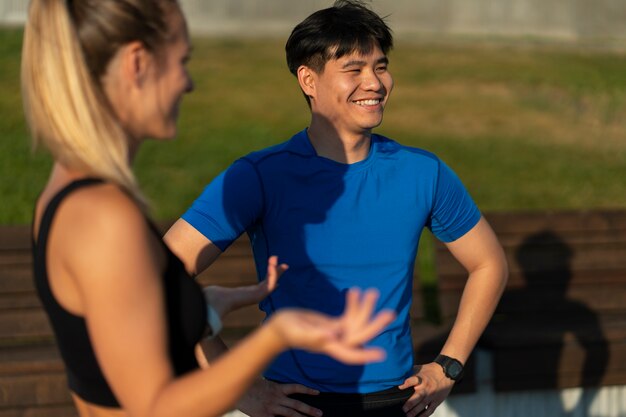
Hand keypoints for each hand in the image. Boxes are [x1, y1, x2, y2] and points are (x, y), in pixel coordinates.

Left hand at [203, 255, 287, 317]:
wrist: (220, 301)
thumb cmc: (221, 296)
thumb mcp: (225, 291)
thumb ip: (222, 291)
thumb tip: (211, 289)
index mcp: (250, 294)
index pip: (264, 286)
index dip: (271, 278)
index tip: (276, 271)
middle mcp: (257, 295)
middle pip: (271, 283)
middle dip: (278, 274)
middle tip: (285, 265)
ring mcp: (259, 296)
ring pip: (272, 282)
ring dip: (276, 271)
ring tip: (275, 259)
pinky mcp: (260, 295)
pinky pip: (270, 284)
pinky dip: (272, 274)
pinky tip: (271, 265)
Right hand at [237, 378, 321, 416]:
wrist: (237, 390)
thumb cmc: (248, 384)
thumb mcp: (262, 380)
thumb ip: (271, 385)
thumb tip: (276, 385)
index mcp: (277, 388)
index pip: (296, 388)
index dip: (307, 390)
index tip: (317, 392)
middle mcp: (277, 398)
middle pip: (297, 404)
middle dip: (309, 409)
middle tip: (320, 414)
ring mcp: (271, 407)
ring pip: (290, 414)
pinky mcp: (264, 415)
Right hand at [269, 288, 395, 364]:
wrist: (279, 327)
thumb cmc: (286, 331)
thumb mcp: (300, 332)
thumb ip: (315, 335)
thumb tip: (332, 336)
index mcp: (329, 346)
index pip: (351, 353)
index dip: (365, 355)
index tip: (382, 354)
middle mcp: (336, 341)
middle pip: (360, 334)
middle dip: (375, 324)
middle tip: (390, 313)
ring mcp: (336, 332)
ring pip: (357, 322)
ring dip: (365, 308)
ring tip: (372, 291)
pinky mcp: (333, 324)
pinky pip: (349, 315)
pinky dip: (354, 304)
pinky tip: (355, 291)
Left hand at [398, 363, 453, 416]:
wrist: (446, 372)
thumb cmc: (431, 370)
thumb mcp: (419, 369)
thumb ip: (410, 374)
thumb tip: (399, 377)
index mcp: (421, 379)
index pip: (412, 381)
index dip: (405, 384)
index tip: (399, 387)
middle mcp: (426, 388)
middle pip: (416, 398)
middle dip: (408, 405)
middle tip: (403, 409)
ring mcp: (432, 395)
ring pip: (422, 406)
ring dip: (415, 412)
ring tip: (408, 415)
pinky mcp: (437, 400)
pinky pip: (430, 410)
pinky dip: (424, 415)